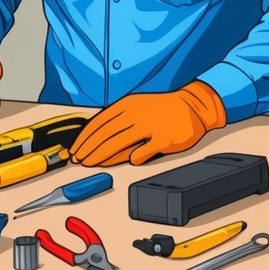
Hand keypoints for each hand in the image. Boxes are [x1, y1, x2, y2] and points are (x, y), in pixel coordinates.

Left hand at [70, 82, 226, 166]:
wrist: (193, 105)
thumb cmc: (161, 110)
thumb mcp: (137, 109)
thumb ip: (118, 124)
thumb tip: (97, 143)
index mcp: (128, 105)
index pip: (99, 123)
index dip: (85, 138)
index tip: (75, 150)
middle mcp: (137, 113)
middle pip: (106, 134)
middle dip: (89, 149)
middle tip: (79, 161)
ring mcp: (152, 125)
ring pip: (120, 142)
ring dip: (103, 155)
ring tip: (92, 164)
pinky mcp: (166, 138)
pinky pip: (145, 151)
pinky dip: (134, 157)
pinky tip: (129, 161)